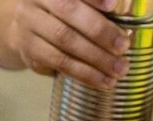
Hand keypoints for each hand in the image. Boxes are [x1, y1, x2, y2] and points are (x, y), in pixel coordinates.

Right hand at [0, 0, 130, 87]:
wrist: (25, 29)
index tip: (113, 5)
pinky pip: (58, 62)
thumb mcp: (75, 5)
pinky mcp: (29, 50)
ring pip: (64, 40)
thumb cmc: (61, 14)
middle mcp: (36, 0)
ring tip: (119, 69)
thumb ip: (94, 9)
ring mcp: (28, 24)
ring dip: (95, 57)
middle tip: (123, 46)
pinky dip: (84, 73)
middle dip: (99, 30)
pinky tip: (103, 81)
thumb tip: (127, 23)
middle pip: (68, 11)